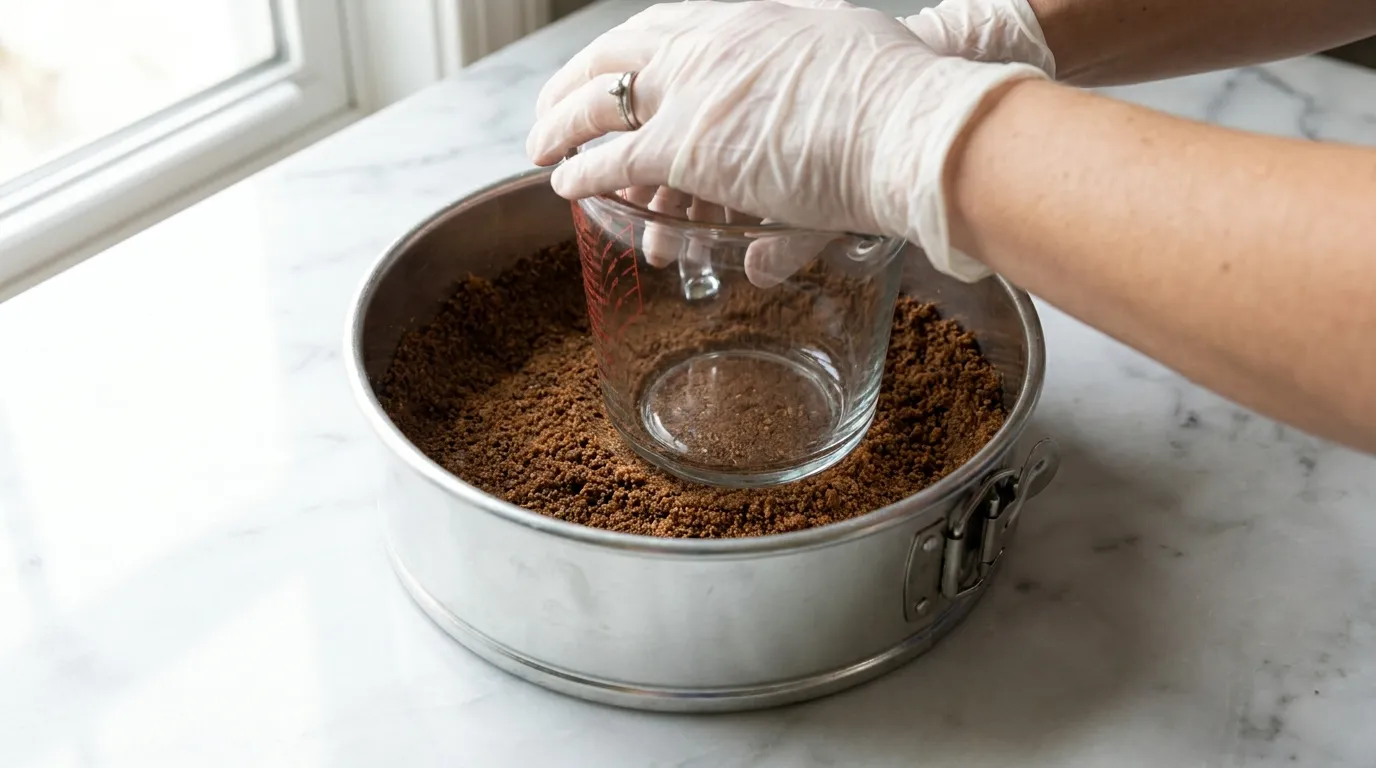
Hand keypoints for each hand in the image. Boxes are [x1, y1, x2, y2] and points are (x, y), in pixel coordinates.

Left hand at [526, 0, 1045, 282]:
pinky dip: (580, 171)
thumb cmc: (896, 93)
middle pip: (616, 52)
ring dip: (560, 124)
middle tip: (553, 105)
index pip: (665, 25)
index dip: (630, 49)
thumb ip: (811, 69)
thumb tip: (810, 82)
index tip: (612, 64)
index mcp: (743, 18)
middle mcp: (705, 45)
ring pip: (599, 103)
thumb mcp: (844, 49)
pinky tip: (563, 182)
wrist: (904, 122)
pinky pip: (611, 159)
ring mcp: (689, 93)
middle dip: (575, 80)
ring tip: (539, 145)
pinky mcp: (683, 146)